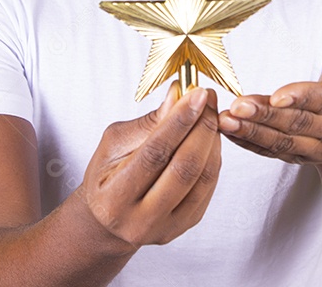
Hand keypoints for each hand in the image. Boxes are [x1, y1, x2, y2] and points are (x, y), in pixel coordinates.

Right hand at [79, 82, 221, 247]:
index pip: (154, 154)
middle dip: (201, 127)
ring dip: (212, 140)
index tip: (196, 93)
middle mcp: (141, 220)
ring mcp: (167, 227)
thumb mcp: (114, 144)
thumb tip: (178, 96)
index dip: (179, 121)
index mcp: (114, 199)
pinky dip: (214, 156)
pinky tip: (209, 137)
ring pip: (203, 178)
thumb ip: (148, 123)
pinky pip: (209, 186)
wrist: (109, 217)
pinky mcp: (187, 224)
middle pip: (183, 168)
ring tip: (210, 113)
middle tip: (207, 98)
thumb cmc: (107, 175)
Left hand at [218, 15, 321, 172]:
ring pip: (282, 142)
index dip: (301, 98)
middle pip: (298, 124)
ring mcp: (316, 148)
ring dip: (252, 132)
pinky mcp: (298, 157)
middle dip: (267, 115)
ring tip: (225, 120)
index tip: (276, 96)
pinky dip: (248, 143)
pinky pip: (271, 152)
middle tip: (237, 105)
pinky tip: (227, 130)